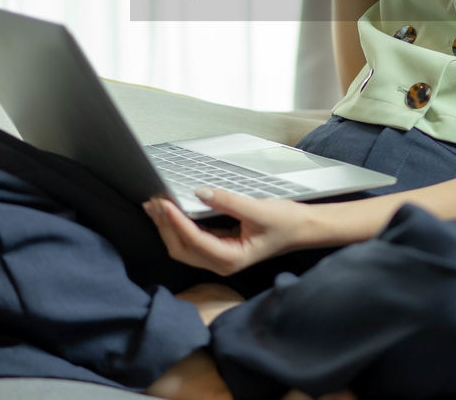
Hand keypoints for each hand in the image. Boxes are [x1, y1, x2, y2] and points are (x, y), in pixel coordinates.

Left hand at [144, 189, 313, 275]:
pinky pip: (190, 240)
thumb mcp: (259, 210)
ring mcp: (218, 257)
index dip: (177, 221)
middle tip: (153, 201)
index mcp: (231, 259)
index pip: (195, 240)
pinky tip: (170, 212)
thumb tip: (199, 193)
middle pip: (181, 249)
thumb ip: (228, 202)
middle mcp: (220, 263)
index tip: (165, 203)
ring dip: (166, 227)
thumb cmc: (285, 223)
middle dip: (164, 226)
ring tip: (155, 205)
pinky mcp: (217, 248)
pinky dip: (177, 226)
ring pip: (182, 247)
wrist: (301, 229)